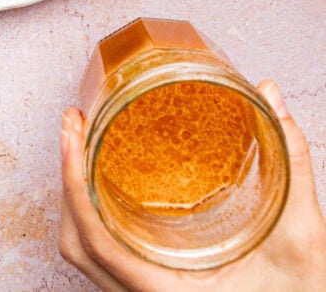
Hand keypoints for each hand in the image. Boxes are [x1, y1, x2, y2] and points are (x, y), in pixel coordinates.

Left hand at [59, 80, 325, 290]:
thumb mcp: (302, 237)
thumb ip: (293, 164)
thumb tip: (270, 95)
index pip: (97, 243)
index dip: (75, 186)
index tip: (72, 135)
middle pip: (78, 245)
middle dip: (66, 182)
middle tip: (73, 125)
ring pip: (85, 252)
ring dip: (74, 198)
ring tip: (81, 142)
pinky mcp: (149, 288)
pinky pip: (102, 255)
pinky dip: (91, 214)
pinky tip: (102, 177)